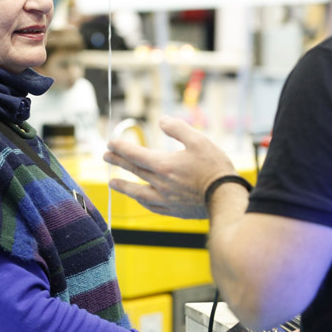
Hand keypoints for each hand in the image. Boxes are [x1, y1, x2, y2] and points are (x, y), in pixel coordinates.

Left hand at [104, 115, 237, 218]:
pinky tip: (139, 199)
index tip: (110, 142)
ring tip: (112, 182)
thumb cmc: (214, 167)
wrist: (226, 196)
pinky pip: (151, 206)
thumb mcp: (199, 140)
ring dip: (123, 186)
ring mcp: (166, 198)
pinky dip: (141, 200)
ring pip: (138, 192)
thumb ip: (178, 129)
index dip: (121, 147)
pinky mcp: (174, 210)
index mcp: (164, 164)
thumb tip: (162, 120)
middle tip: (105, 156)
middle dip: (118, 162)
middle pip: (134, 170)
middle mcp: (160, 183)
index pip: (135, 154)